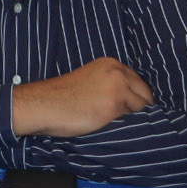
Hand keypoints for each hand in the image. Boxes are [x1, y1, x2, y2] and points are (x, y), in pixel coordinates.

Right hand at [13, 57, 152, 136]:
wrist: (42, 105)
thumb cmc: (60, 98)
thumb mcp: (90, 81)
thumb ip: (110, 84)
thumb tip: (132, 101)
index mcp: (110, 63)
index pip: (137, 82)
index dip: (132, 97)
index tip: (122, 108)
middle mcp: (118, 70)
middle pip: (145, 93)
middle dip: (137, 106)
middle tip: (118, 117)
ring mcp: (118, 86)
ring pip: (143, 106)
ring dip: (132, 116)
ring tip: (111, 121)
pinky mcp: (116, 103)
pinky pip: (136, 117)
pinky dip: (127, 123)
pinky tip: (110, 124)